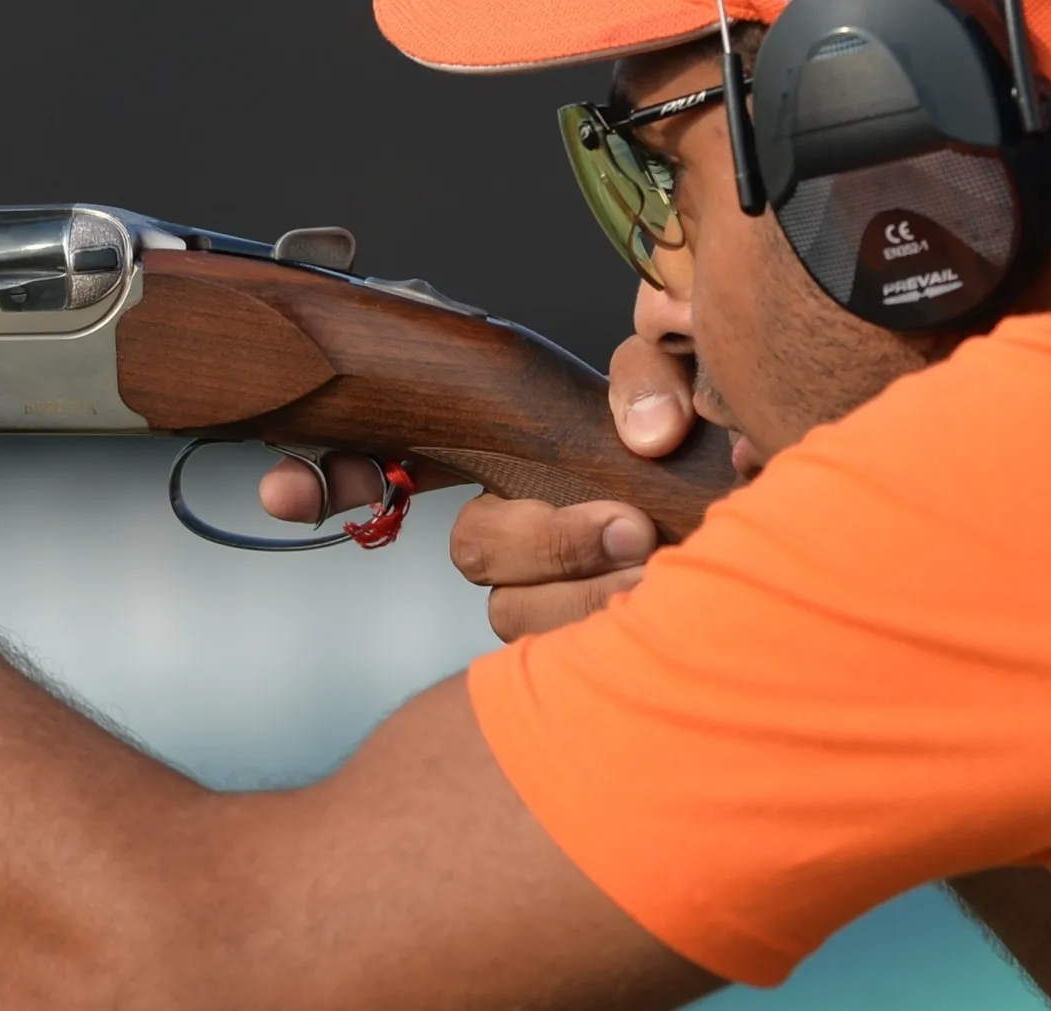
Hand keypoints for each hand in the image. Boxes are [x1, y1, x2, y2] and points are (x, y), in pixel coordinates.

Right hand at [258, 334, 695, 641]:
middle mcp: (511, 527)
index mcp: (502, 455)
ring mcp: (547, 596)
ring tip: (666, 574)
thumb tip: (646, 435)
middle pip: (476, 547)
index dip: (328, 480)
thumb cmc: (720, 459)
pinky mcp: (583, 655)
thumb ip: (651, 385)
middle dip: (548, 540)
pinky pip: (562, 665)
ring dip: (594, 595)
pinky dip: (611, 636)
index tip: (286, 491)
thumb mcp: (681, 391)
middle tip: (625, 529)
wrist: (764, 517)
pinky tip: (650, 623)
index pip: (385, 466)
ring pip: (520, 613)